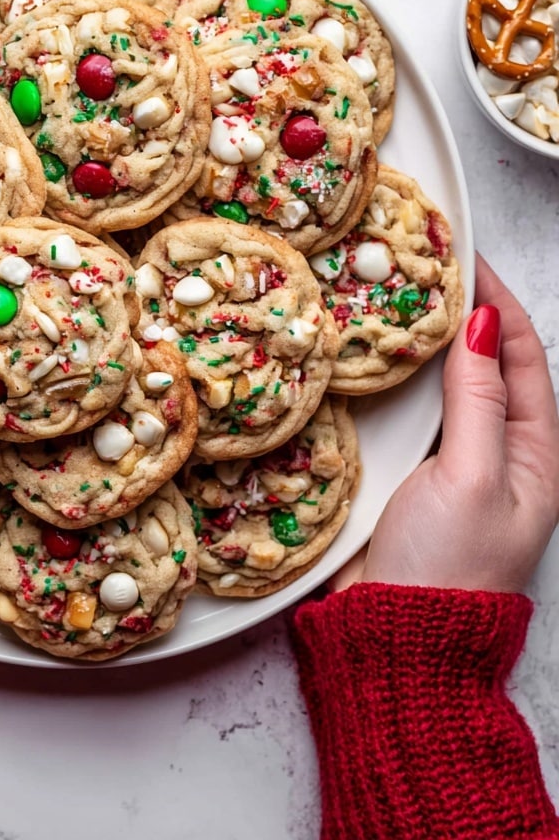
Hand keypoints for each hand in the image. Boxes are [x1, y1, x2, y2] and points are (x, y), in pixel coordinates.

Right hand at [337, 255, 558, 593]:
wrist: (395, 638)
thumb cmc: (447, 565)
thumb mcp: (472, 477)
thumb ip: (476, 401)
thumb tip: (480, 326)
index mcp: (532, 456)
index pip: (523, 358)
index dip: (499, 304)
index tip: (466, 259)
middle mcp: (495, 454)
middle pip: (485, 366)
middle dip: (461, 315)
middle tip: (422, 269)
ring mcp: (449, 464)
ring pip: (442, 387)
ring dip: (422, 344)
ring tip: (392, 299)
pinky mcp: (406, 477)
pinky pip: (405, 414)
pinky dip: (391, 380)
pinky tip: (365, 357)